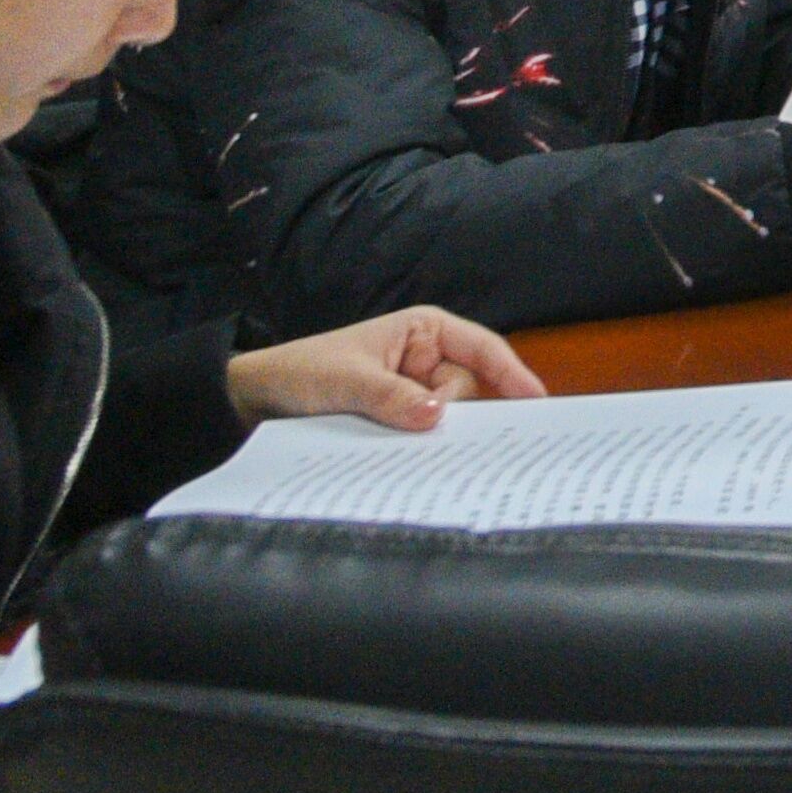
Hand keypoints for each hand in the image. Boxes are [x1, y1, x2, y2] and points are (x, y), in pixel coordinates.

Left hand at [229, 305, 538, 430]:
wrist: (254, 398)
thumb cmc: (303, 372)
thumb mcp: (347, 382)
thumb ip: (392, 398)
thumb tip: (439, 416)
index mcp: (424, 331)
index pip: (482, 349)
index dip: (512, 374)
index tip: (537, 402)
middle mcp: (427, 358)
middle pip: (469, 389)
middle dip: (461, 413)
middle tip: (452, 441)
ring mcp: (414, 391)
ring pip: (448, 415)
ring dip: (436, 433)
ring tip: (427, 454)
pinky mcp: (399, 419)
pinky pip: (424, 433)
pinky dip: (422, 445)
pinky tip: (421, 461)